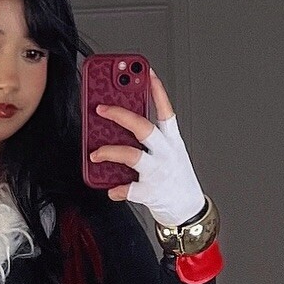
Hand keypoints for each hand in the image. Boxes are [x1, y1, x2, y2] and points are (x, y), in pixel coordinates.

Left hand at [89, 70, 206, 224]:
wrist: (188, 211)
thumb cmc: (175, 178)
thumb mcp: (170, 152)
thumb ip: (151, 138)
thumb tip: (122, 123)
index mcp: (172, 140)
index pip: (165, 109)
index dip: (156, 90)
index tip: (146, 72)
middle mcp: (166, 153)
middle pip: (143, 127)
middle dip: (120, 115)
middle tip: (100, 108)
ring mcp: (158, 172)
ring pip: (132, 155)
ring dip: (110, 152)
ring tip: (95, 153)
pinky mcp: (151, 192)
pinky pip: (129, 189)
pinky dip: (118, 189)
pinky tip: (111, 189)